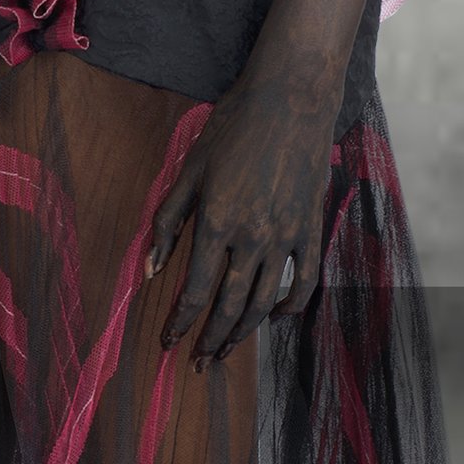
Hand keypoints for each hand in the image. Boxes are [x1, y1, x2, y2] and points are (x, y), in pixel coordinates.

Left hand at [144, 58, 340, 369]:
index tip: (168, 343)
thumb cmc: (232, 129)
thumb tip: (150, 270)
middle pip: (230, 304)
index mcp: (217, 223)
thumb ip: (167, 222)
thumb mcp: (187, 170)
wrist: (290, 100)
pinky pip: (306, 279)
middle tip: (198, 363)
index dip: (180, 323)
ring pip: (266, 300)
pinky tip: (276, 317)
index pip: (195, 290)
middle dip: (211, 339)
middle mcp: (254, 237)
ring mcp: (289, 234)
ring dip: (245, 332)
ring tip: (227, 351)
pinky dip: (292, 305)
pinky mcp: (313, 227)